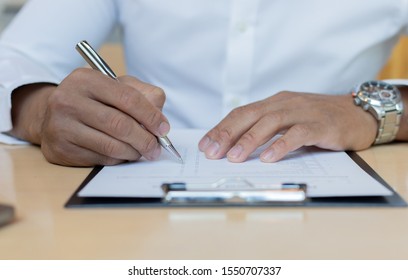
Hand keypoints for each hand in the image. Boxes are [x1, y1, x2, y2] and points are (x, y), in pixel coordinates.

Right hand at [10, 68, 168, 165]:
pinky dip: (118, 159)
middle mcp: (68, 100)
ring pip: (111, 145)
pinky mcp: (60, 149)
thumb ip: (143, 94)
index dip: (151, 116)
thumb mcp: (116, 87)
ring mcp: (61, 125)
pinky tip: (123, 155)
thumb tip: (160, 118)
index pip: (128, 98)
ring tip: (142, 152)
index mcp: (85, 79)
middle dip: (145, 139)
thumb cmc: (93, 100)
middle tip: (156, 148)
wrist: (52, 115)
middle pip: (120, 124)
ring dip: (134, 152)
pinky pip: (100, 158)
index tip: (164, 129)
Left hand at [199, 91, 377, 161]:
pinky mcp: (321, 124)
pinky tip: (269, 158)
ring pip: (270, 123)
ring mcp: (303, 112)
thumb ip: (266, 129)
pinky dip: (281, 145)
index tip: (205, 145)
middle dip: (227, 133)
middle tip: (212, 152)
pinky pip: (297, 134)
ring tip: (234, 158)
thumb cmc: (319, 120)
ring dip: (250, 141)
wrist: (358, 114)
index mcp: (274, 103)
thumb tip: (235, 147)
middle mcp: (285, 103)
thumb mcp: (288, 120)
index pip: (241, 113)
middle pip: (250, 115)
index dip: (221, 128)